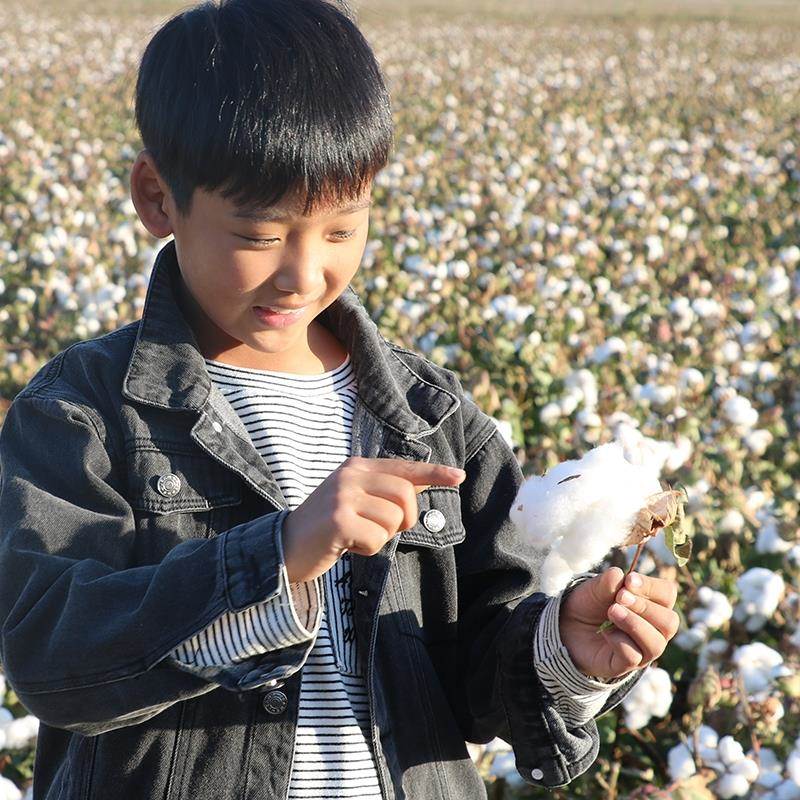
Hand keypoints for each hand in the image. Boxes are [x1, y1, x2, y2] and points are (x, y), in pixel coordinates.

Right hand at [280, 456, 465, 582]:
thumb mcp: (354, 500)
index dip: (434, 472)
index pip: (404, 468)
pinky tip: (347, 546)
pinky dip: (368, 549)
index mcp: (357, 467)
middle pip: (405, 495)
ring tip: (356, 537)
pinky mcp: (338, 521)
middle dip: (404, 519)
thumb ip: (382, 491)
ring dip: (381, 537)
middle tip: (382, 530)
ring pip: (394, 519)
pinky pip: (377, 538)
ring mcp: (343, 496)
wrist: (283, 547)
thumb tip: (419, 489)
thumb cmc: (325, 527)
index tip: (459, 476)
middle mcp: (350, 476)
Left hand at [558, 567, 679, 680]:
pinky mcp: (625, 665)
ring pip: (656, 643)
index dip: (651, 586)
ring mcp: (642, 650)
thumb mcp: (595, 588)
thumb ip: (609, 581)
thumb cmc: (589, 605)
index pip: (667, 594)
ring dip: (634, 624)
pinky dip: (620, 641)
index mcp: (652, 604)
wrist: (567, 625)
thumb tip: (620, 575)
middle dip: (644, 607)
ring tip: (612, 611)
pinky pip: (633, 657)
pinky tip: (605, 632)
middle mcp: (653, 629)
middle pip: (669, 621)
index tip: (629, 580)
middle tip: (619, 597)